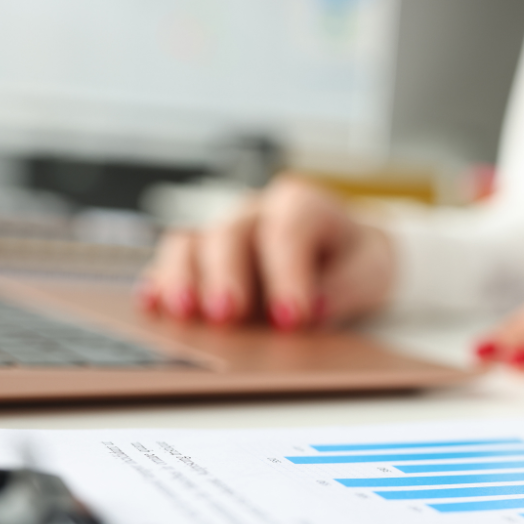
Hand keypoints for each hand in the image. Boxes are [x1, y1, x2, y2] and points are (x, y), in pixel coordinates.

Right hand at [137, 175, 394, 328]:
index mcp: (300, 205)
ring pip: (190, 242)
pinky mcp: (201, 261)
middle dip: (227, 276)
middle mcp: (255, 213)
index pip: (288, 231)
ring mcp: (223, 235)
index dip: (287, 274)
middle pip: (230, 233)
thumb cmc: (356, 260)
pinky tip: (152, 305)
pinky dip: (160, 284)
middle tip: (228, 315)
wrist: (346, 257)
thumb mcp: (372, 271)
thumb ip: (347, 286)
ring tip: (184, 313)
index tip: (291, 317)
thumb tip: (316, 307)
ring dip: (182, 278)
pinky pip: (170, 265)